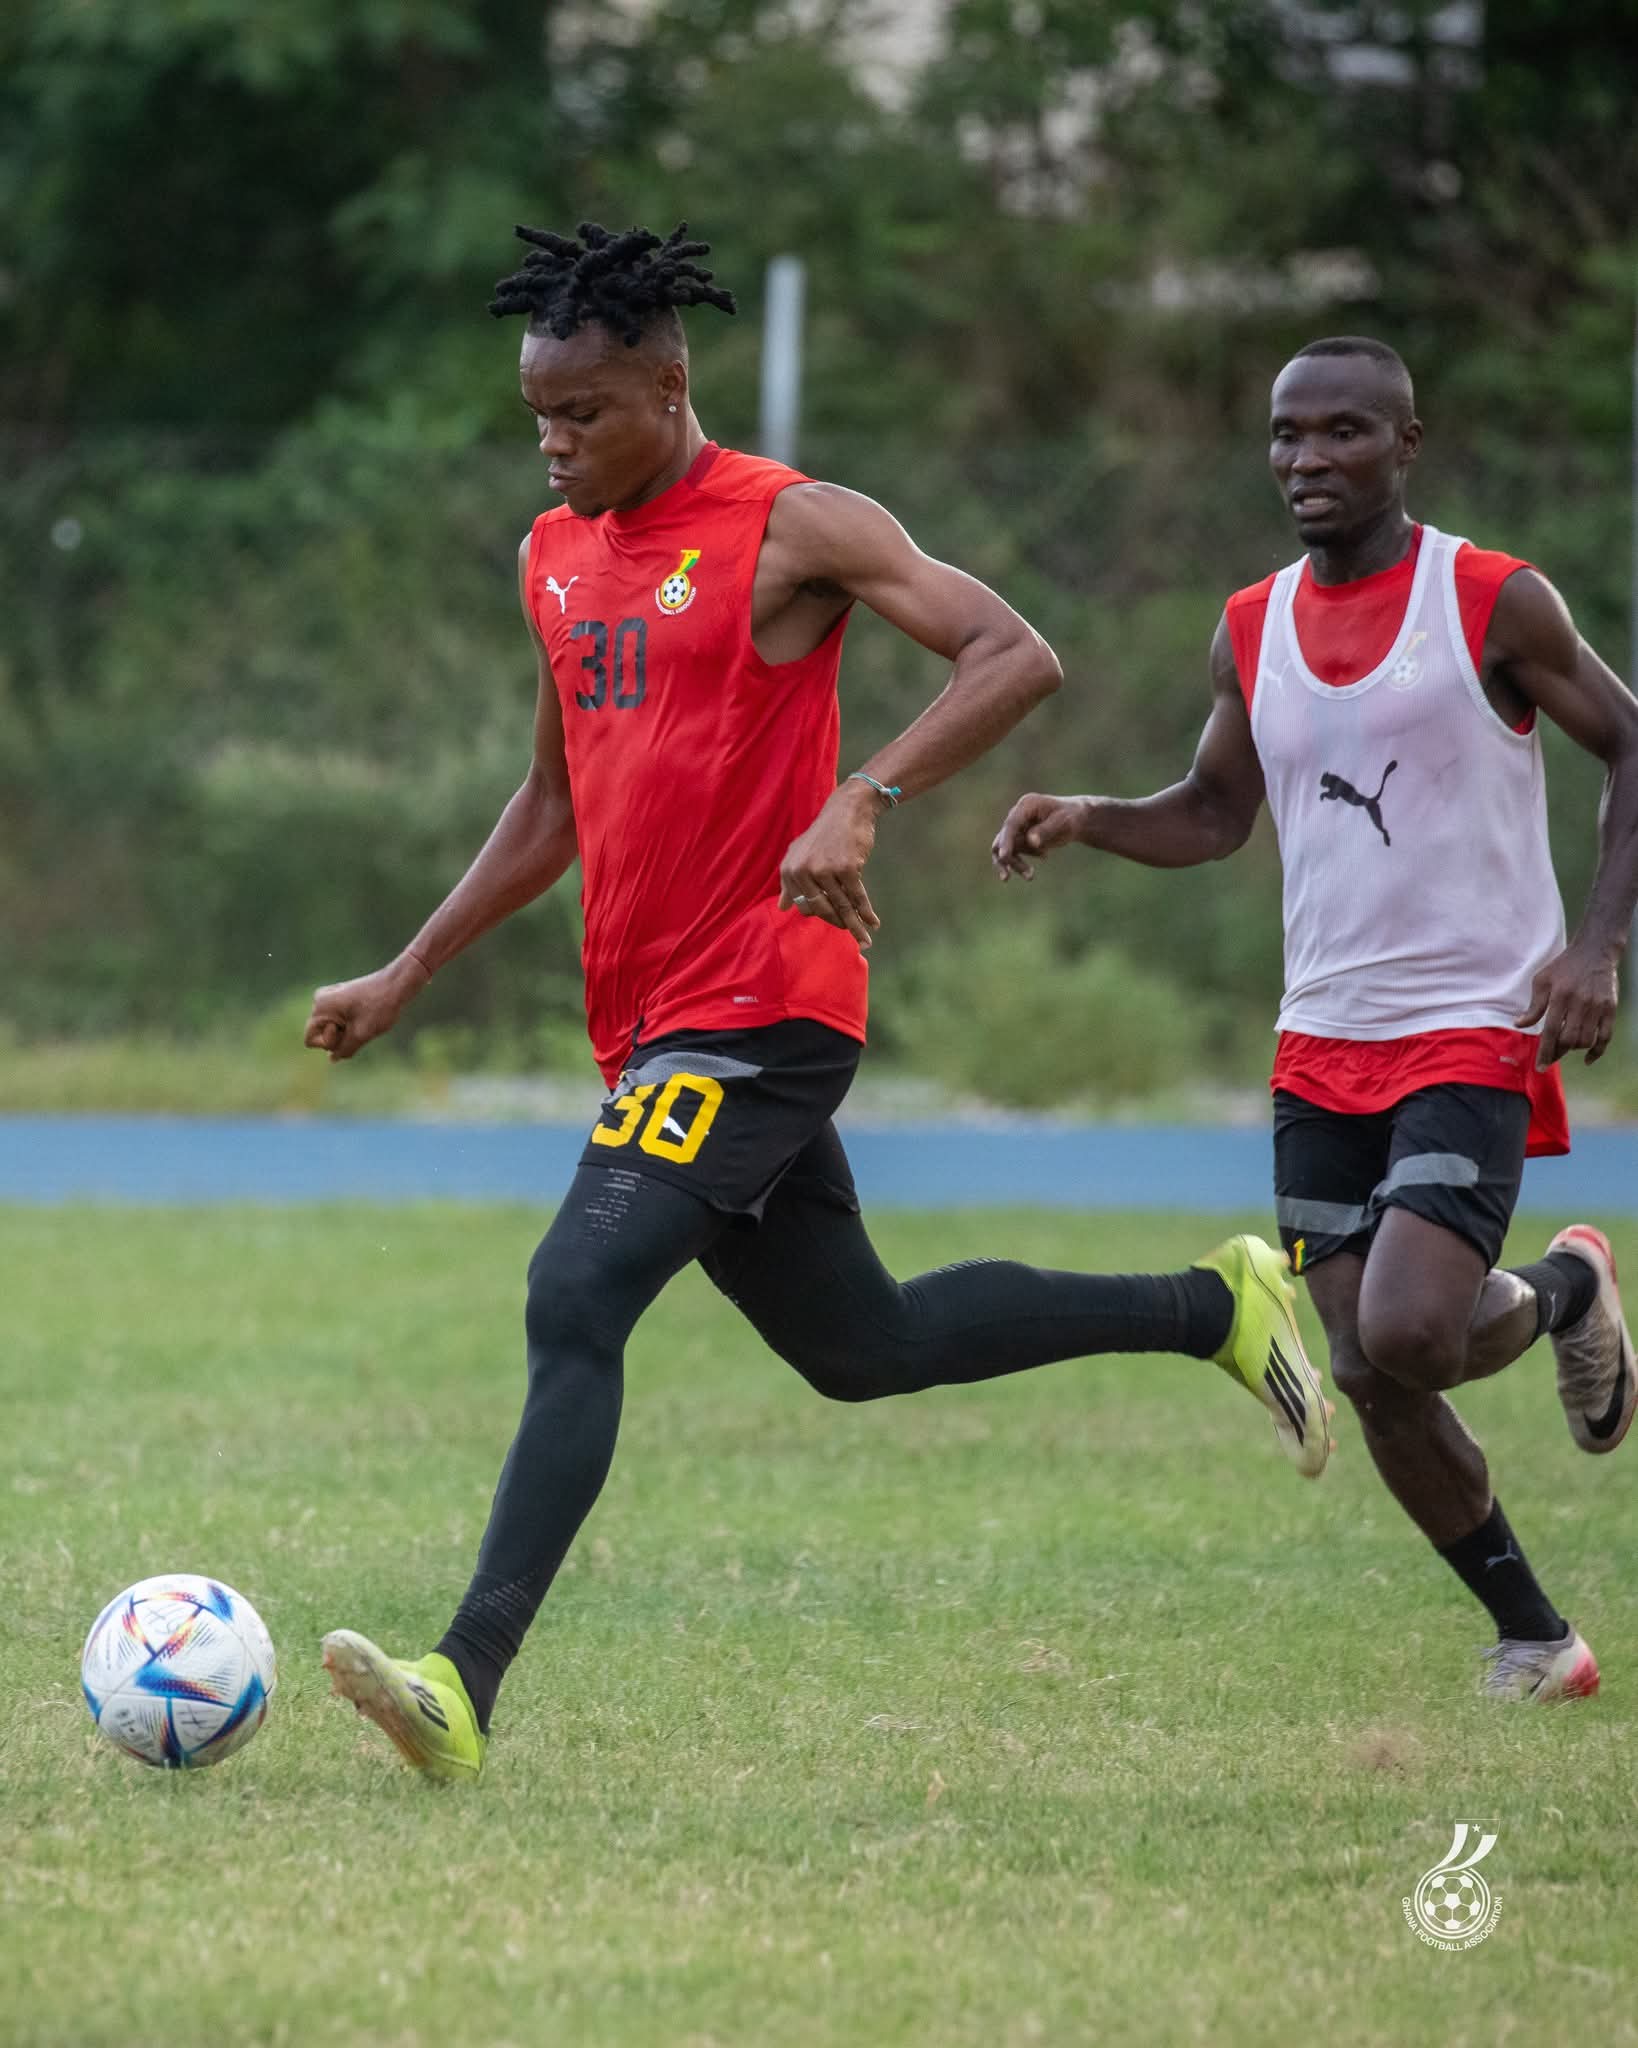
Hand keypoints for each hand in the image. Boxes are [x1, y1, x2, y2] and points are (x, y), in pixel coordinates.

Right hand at [304, 954, 427, 1061]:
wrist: (397, 984)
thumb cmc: (380, 1007)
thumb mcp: (361, 1035)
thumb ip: (344, 1050)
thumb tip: (332, 1059)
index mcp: (320, 1006)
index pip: (310, 1040)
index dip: (329, 1043)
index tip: (347, 1029)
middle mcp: (320, 1000)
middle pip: (321, 1034)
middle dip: (340, 1037)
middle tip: (361, 1024)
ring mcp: (330, 998)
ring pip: (333, 1028)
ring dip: (348, 1031)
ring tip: (366, 1019)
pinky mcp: (340, 998)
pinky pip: (340, 1021)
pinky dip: (352, 1024)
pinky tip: (367, 1015)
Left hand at [779, 781, 883, 950]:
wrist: (848, 810)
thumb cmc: (824, 834)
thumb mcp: (798, 853)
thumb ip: (789, 881)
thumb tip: (782, 907)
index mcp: (789, 870)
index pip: (804, 906)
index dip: (821, 914)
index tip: (834, 919)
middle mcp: (804, 871)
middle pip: (822, 909)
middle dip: (839, 923)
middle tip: (852, 933)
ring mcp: (825, 870)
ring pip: (842, 906)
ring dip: (855, 925)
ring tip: (865, 940)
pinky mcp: (846, 868)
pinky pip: (857, 897)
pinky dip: (866, 912)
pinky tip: (873, 922)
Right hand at [991, 792, 1089, 879]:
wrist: (1075, 819)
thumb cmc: (1070, 817)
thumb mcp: (1062, 822)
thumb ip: (1046, 830)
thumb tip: (1030, 841)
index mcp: (1026, 805)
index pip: (1011, 825)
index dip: (1006, 841)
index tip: (1004, 857)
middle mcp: (1017, 816)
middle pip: (1002, 839)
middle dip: (1007, 858)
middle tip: (1011, 877)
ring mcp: (1017, 828)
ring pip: (1006, 849)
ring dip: (1015, 864)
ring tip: (1030, 876)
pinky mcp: (1020, 838)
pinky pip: (1015, 853)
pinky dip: (1024, 860)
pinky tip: (1045, 856)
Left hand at [1514, 940, 1619, 1066]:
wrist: (1595, 952)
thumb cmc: (1563, 967)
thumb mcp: (1542, 981)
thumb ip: (1533, 1005)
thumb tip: (1519, 1025)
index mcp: (1560, 996)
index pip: (1550, 1031)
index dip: (1545, 1052)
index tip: (1540, 1067)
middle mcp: (1580, 1002)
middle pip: (1569, 1039)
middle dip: (1557, 1053)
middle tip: (1549, 1059)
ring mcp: (1598, 1006)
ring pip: (1586, 1040)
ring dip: (1573, 1049)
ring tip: (1563, 1048)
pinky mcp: (1610, 1008)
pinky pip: (1605, 1036)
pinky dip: (1597, 1051)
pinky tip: (1587, 1059)